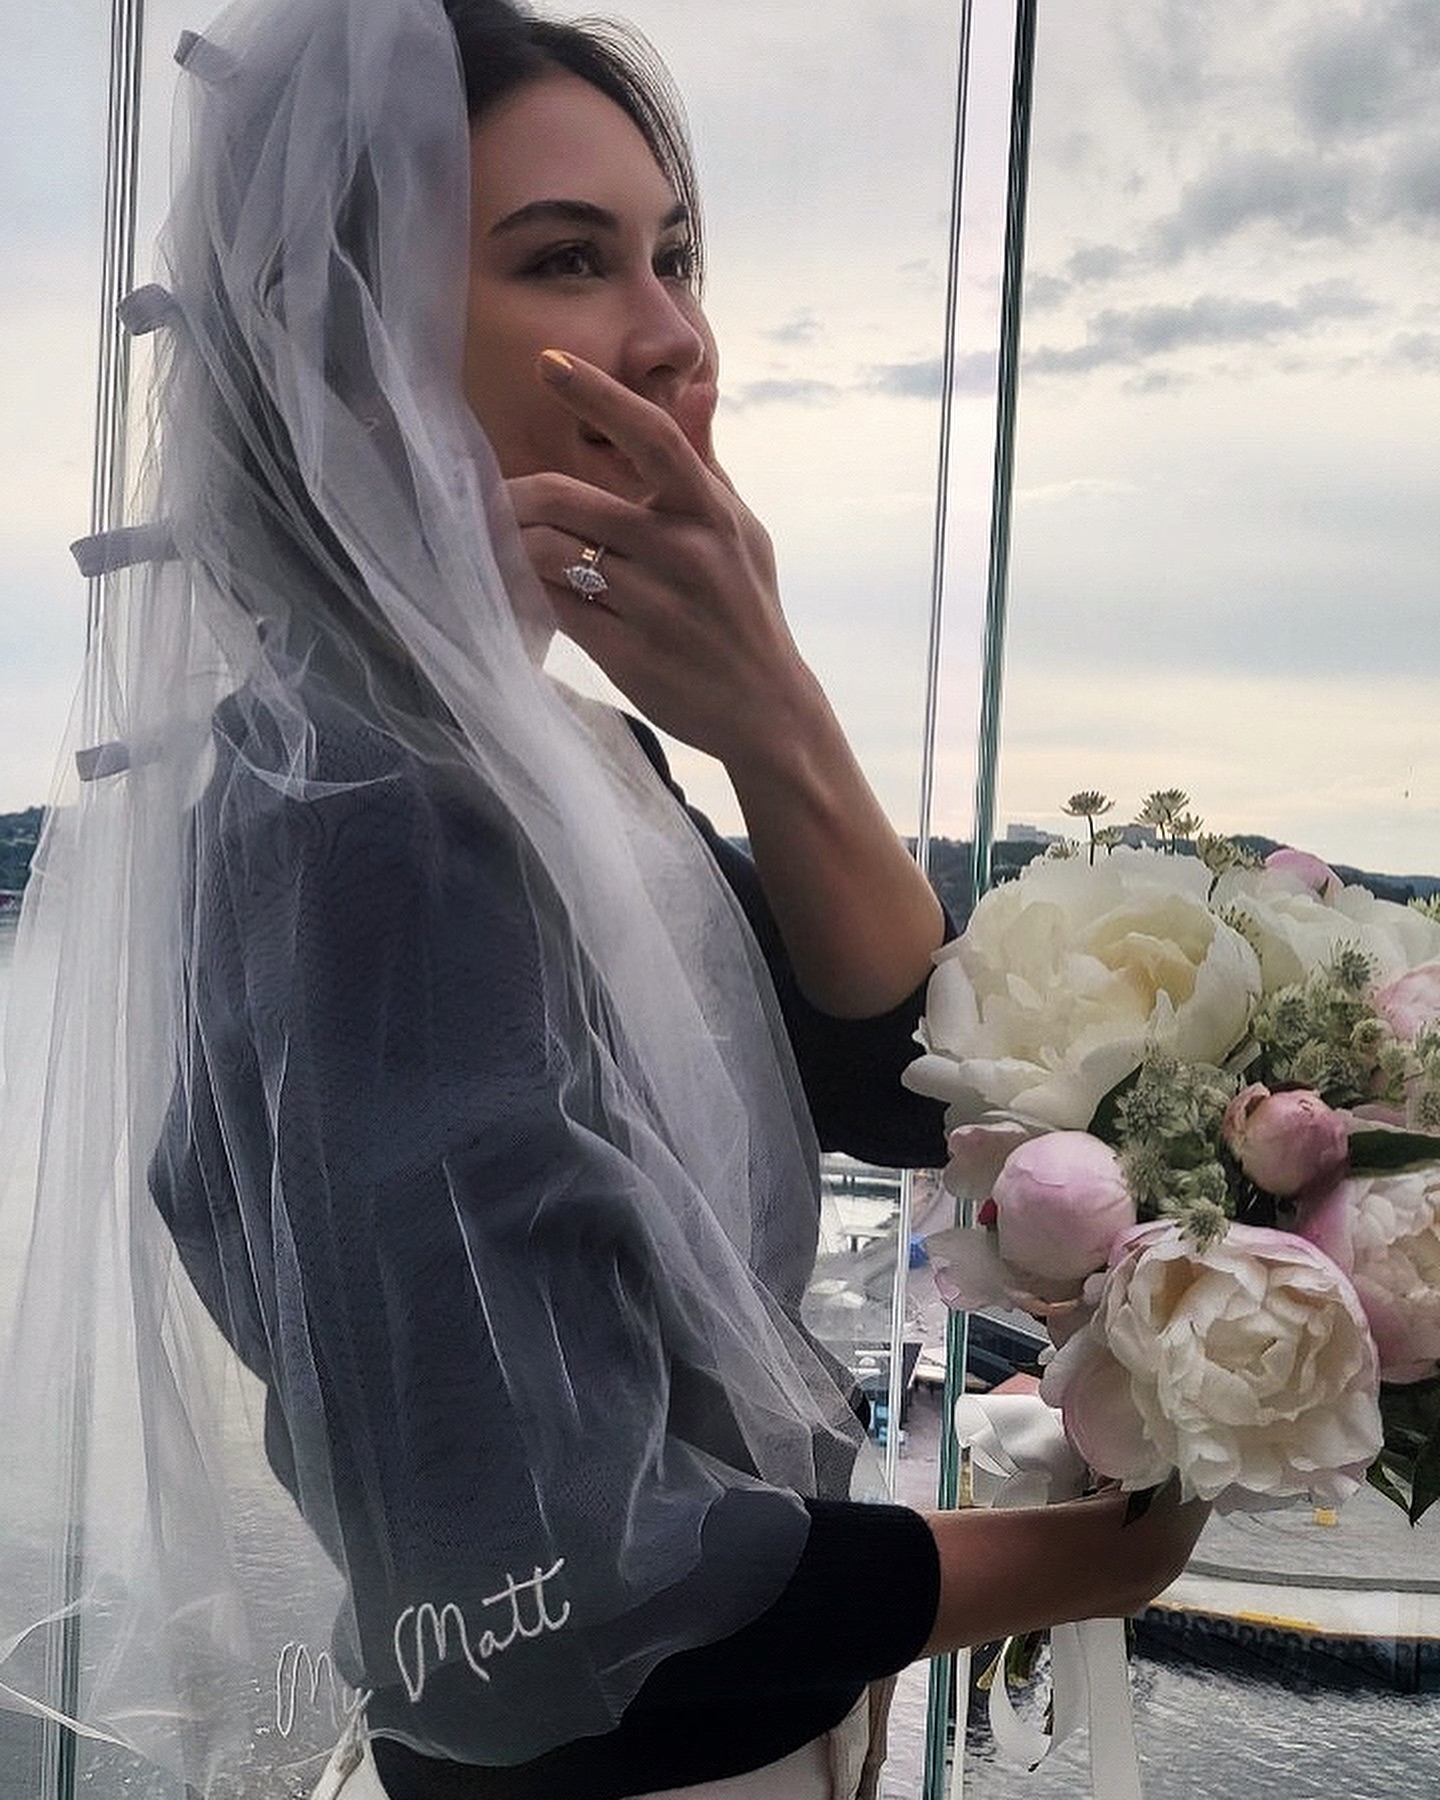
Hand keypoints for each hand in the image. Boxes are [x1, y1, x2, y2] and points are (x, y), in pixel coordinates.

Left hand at [507, 350, 811, 769]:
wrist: (765, 707)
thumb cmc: (746, 607)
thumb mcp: (740, 528)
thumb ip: (704, 460)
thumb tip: (697, 387)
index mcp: (709, 511)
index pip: (649, 436)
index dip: (595, 394)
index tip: (547, 363)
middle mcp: (682, 552)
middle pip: (569, 500)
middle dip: (515, 495)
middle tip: (489, 497)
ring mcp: (654, 605)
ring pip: (550, 554)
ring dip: (511, 545)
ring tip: (497, 543)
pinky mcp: (626, 652)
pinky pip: (554, 606)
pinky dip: (526, 592)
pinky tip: (516, 587)